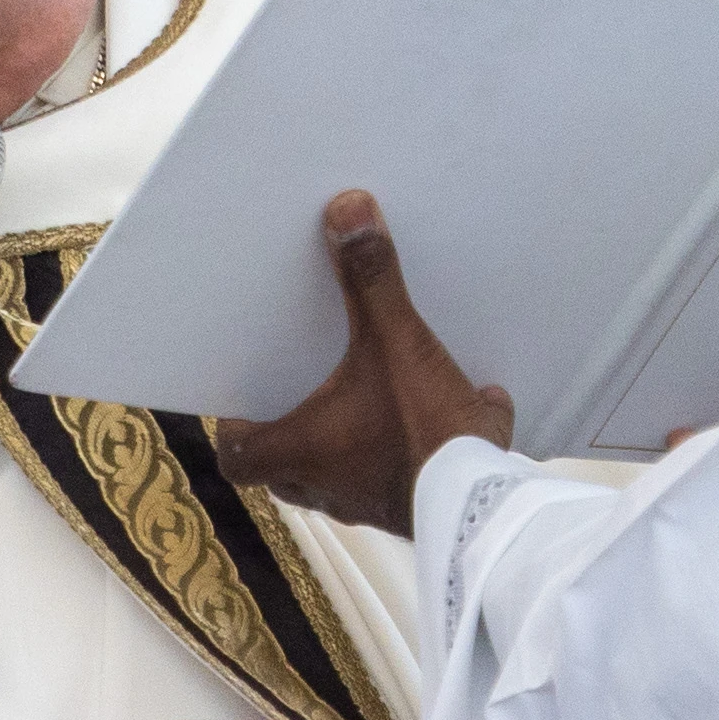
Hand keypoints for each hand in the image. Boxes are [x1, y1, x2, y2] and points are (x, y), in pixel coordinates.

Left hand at [208, 192, 508, 536]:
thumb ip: (371, 280)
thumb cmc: (422, 432)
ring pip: (334, 477)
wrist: (486, 507)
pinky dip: (404, 453)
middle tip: (297, 386)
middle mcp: (321, 488)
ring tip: (362, 398)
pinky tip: (445, 412)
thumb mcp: (397, 342)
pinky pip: (390, 480)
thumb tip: (347, 209)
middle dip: (289, 429)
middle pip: (281, 467)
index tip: (240, 396)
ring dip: (342, 444)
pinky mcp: (408, 510)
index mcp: (296, 453)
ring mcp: (365, 505)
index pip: (234, 455)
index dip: (232, 426)